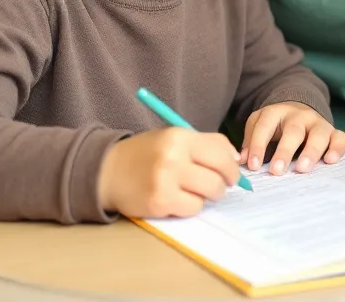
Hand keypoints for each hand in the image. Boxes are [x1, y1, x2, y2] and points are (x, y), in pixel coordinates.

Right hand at [98, 128, 242, 218]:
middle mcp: (173, 156)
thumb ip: (206, 144)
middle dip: (223, 184)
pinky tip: (178, 200)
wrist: (109, 171)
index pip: (222, 152)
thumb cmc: (148, 154)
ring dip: (206, 196)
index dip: (232, 167)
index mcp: (180, 136)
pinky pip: (192, 209)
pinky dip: (190, 207)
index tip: (231, 175)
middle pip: (219, 176)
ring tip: (194, 192)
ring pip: (209, 194)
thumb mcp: (175, 138)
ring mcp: (166, 180)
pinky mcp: (159, 202)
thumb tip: (236, 160)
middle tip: (216, 186)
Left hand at [240, 103, 344, 175]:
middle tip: (276, 171)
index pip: (264, 126)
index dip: (257, 145)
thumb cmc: (276, 124)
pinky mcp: (333, 131)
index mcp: (276, 113)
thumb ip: (251, 141)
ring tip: (303, 169)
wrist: (299, 107)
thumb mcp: (260, 125)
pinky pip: (340, 137)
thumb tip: (242, 161)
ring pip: (318, 134)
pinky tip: (330, 161)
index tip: (252, 166)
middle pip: (293, 131)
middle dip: (285, 151)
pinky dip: (337, 148)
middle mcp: (299, 115)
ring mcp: (317, 122)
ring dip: (311, 151)